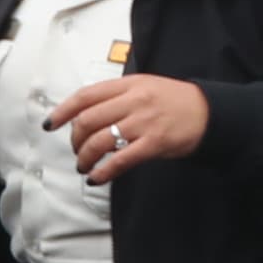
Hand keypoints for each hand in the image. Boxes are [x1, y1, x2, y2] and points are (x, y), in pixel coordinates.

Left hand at [52, 73, 209, 181]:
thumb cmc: (176, 101)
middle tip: (77, 151)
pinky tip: (98, 177)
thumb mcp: (147, 87)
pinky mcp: (154, 143)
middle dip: (75, 140)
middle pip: (88, 121)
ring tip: (85, 166)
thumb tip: (87, 116)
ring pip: (99, 141)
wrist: (210, 113)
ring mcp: (144, 122)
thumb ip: (118, 97)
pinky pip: (120, 160)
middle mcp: (134, 101)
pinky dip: (103, 172)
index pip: (86, 95)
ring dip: (85, 158)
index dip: (63, 111)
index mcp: (130, 84)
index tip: (51, 124)